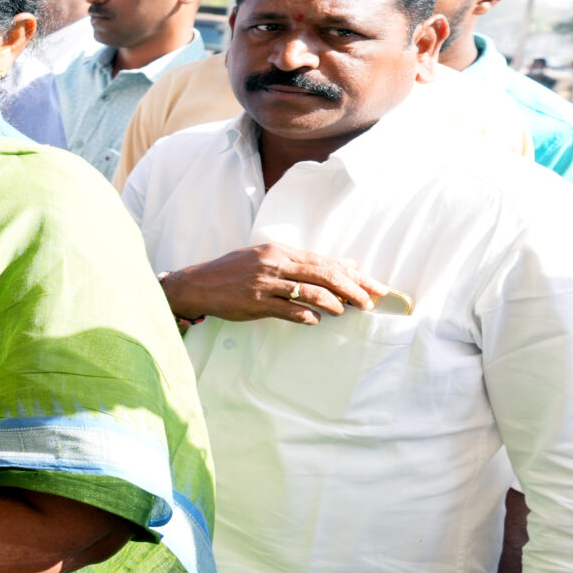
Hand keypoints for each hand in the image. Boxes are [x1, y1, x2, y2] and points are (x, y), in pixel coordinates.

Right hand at [159, 244, 389, 324]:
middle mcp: (274, 263)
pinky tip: (315, 321)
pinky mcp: (255, 303)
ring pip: (309, 292)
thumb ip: (305, 262)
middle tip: (368, 303)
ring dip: (332, 303)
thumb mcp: (268, 258)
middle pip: (324, 275)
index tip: (374, 287)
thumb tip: (347, 265)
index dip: (354, 275)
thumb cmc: (235, 271)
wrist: (198, 283)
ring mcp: (264, 283)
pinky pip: (287, 310)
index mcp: (280, 251)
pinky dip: (306, 316)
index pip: (325, 261)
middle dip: (352, 289)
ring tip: (344, 312)